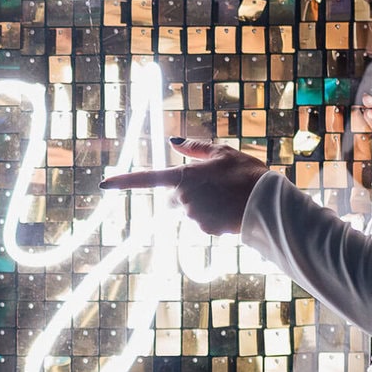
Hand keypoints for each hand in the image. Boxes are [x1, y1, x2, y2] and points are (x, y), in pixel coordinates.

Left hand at [99, 137, 269, 234]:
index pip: (146, 178)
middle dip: (184, 193)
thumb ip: (194, 148)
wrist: (267, 203)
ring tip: (227, 196)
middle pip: (173, 198)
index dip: (123, 181)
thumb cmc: (246, 172)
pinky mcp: (204, 230)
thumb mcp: (222, 152)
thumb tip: (172, 141)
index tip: (104, 184)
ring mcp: (193, 216)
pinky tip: (229, 210)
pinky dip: (212, 217)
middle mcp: (183, 198)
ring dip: (201, 205)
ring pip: (188, 210)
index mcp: (183, 176)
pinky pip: (202, 222)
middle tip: (213, 185)